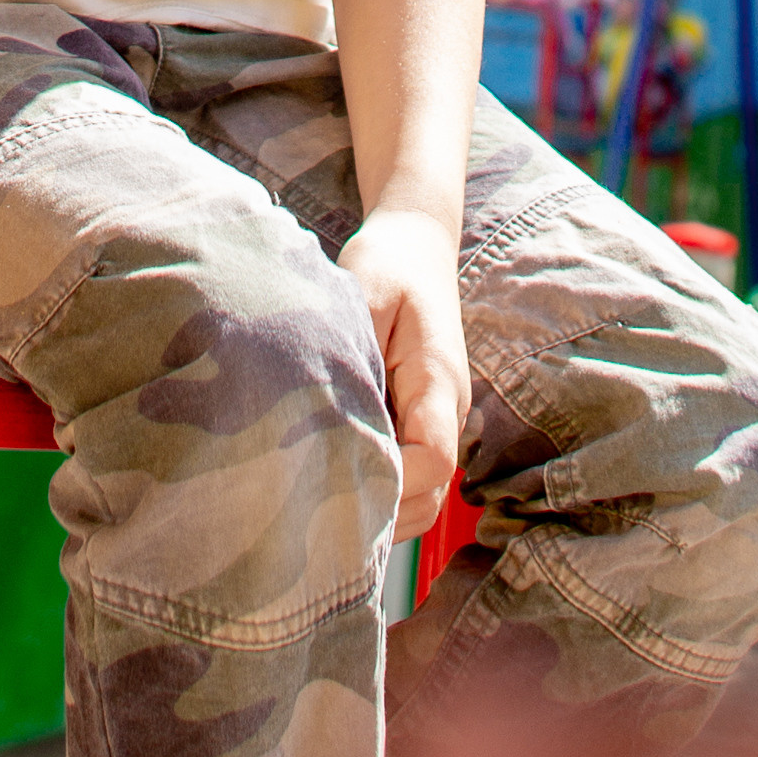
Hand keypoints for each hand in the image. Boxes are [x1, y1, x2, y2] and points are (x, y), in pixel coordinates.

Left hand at [339, 205, 470, 545]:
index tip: (336, 480)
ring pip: (421, 497)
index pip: (433, 460)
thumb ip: (352, 349)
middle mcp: (447, 412)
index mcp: (439, 381)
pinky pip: (407, 478)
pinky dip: (378, 493)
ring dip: (380, 509)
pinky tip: (329, 482)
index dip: (392, 483)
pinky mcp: (418, 423)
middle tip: (311, 510)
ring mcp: (436, 422)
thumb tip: (323, 409)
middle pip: (430, 495)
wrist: (415, 245)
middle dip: (381, 511)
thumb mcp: (363, 291)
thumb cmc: (388, 263)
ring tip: (316, 505)